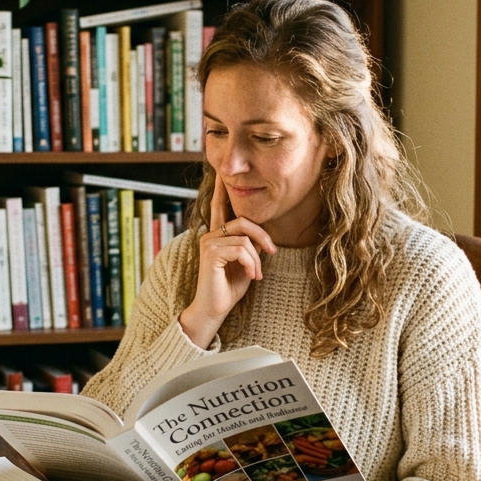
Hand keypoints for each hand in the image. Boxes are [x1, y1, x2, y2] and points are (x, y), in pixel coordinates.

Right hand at [179, 183, 276, 346]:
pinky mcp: (210, 253)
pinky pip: (241, 249)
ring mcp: (208, 242)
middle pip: (244, 220)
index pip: (220, 206)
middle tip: (272, 250)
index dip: (221, 188)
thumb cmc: (229, 287)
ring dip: (257, 258)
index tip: (220, 171)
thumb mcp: (246, 262)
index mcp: (218, 235)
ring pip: (245, 237)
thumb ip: (250, 245)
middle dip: (263, 235)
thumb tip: (261, 235)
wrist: (215, 309)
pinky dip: (251, 263)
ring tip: (256, 273)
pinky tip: (251, 276)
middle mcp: (210, 235)